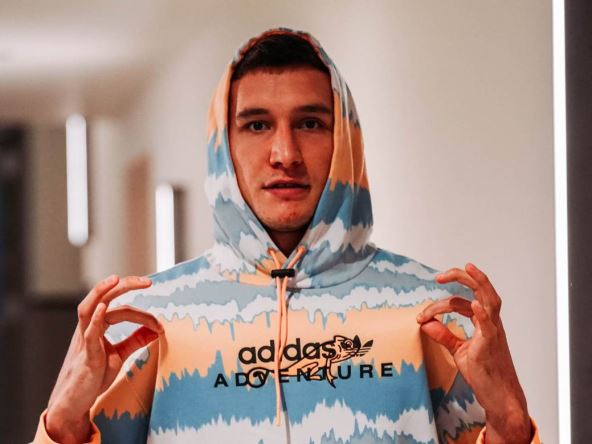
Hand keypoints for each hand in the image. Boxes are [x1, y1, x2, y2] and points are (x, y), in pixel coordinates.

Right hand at [45, 275, 162, 443]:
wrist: (75, 402)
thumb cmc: (93, 376)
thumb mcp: (118, 355)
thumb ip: (134, 340)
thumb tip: (155, 329)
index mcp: (97, 326)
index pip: (121, 309)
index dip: (143, 315)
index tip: (160, 326)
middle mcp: (88, 328)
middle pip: (103, 297)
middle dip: (124, 285)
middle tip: (148, 281)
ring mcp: (84, 340)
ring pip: (87, 307)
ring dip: (101, 291)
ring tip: (116, 279)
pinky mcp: (85, 355)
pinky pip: (87, 332)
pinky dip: (95, 319)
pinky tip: (102, 308)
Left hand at [416, 263, 530, 443]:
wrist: (500, 398)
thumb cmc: (484, 374)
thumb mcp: (459, 351)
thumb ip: (444, 336)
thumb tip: (427, 324)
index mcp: (484, 323)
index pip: (461, 302)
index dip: (439, 305)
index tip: (422, 316)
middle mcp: (491, 323)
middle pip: (482, 291)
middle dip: (463, 277)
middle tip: (441, 275)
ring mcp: (493, 333)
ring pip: (490, 301)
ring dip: (478, 283)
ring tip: (466, 269)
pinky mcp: (491, 347)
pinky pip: (489, 328)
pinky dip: (482, 315)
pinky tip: (473, 305)